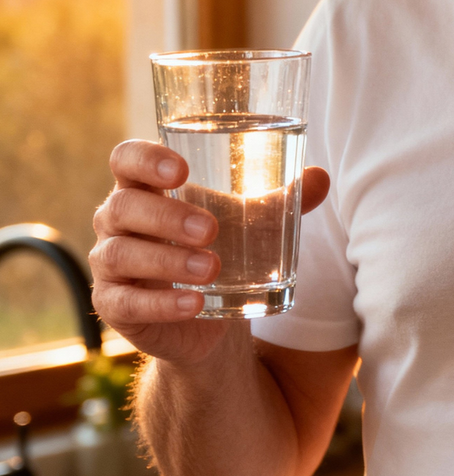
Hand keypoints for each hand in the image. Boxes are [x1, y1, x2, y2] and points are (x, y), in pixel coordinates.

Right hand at [90, 140, 329, 364]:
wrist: (207, 315)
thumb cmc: (221, 246)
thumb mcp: (252, 220)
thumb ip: (284, 197)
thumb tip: (321, 177)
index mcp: (146, 188)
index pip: (125, 160)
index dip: (145, 159)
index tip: (182, 169)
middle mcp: (117, 222)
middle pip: (122, 207)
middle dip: (166, 216)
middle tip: (212, 229)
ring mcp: (109, 265)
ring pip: (119, 255)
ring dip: (167, 261)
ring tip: (212, 269)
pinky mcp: (114, 307)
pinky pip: (126, 304)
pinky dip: (161, 304)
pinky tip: (194, 303)